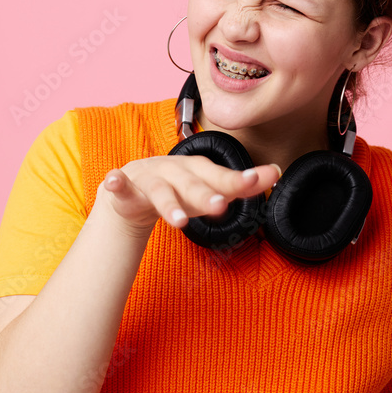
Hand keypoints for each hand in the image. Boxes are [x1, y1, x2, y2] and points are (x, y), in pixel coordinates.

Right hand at [94, 155, 280, 234]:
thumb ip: (242, 183)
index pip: (220, 176)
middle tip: (221, 207)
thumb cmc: (180, 188)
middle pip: (192, 184)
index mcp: (197, 170)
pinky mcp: (124, 189)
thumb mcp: (210, 188)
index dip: (238, 179)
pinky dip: (115, 183)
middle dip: (206, 195)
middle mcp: (174, 171)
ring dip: (169, 205)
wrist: (134, 186)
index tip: (259, 180)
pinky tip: (113, 182)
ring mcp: (148, 178)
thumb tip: (277, 172)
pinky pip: (119, 185)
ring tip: (179, 222)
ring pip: (159, 192)